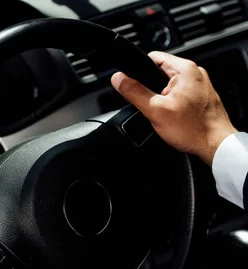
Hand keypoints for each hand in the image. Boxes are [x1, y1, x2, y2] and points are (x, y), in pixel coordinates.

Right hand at [111, 51, 236, 164]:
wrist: (215, 145)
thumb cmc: (193, 128)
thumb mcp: (155, 110)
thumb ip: (134, 92)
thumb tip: (118, 79)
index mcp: (184, 69)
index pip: (152, 58)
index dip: (138, 71)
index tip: (134, 86)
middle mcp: (195, 73)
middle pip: (160, 72)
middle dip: (151, 88)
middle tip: (154, 106)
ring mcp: (200, 84)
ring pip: (169, 85)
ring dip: (162, 97)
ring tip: (166, 112)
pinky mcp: (201, 96)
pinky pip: (179, 94)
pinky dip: (172, 103)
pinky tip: (175, 116)